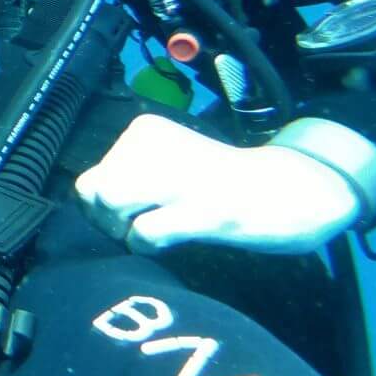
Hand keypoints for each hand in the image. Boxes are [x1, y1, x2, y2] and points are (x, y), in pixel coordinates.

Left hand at [75, 114, 365, 254]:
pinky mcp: (203, 207)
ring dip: (126, 232)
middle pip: (93, 192)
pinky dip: (149, 245)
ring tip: (158, 232)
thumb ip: (124, 181)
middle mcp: (156, 144)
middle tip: (142, 227)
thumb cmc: (217, 185)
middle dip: (108, 221)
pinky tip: (172, 241)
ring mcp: (181, 175)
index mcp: (144, 130)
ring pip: (112, 205)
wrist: (288, 190)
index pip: (89, 178)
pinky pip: (144, 232)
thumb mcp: (165, 167)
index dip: (104, 207)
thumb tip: (86, 204)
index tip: (137, 212)